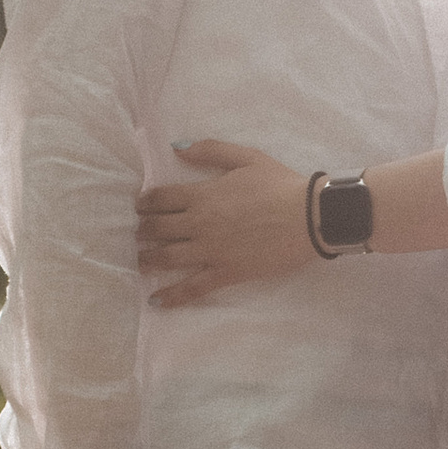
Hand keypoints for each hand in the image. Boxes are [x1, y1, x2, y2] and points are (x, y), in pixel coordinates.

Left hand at [138, 138, 315, 303]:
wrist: (308, 217)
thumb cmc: (280, 184)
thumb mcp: (246, 157)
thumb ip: (210, 150)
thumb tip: (176, 148)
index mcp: (202, 194)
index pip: (160, 199)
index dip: (145, 203)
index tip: (141, 207)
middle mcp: (199, 224)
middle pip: (157, 229)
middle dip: (143, 231)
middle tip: (139, 234)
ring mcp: (210, 251)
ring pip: (167, 258)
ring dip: (147, 260)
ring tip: (141, 262)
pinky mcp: (225, 273)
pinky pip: (192, 287)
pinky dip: (171, 295)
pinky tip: (156, 300)